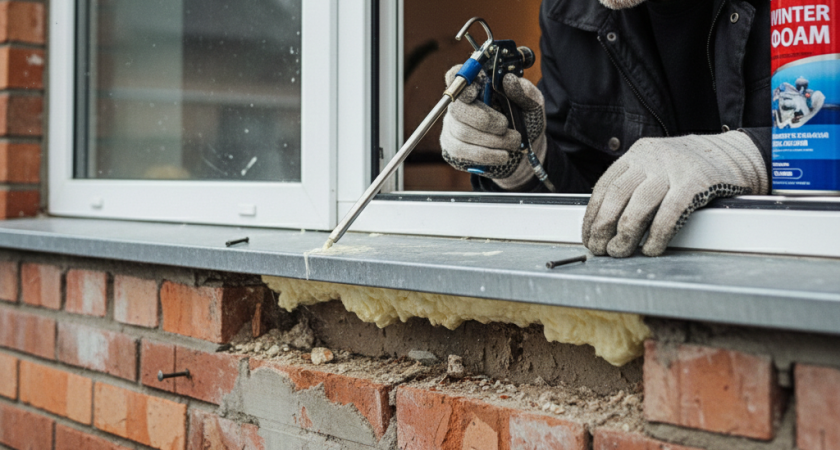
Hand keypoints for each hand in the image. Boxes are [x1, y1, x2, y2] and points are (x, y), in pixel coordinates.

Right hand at [440, 65, 546, 189]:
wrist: (524, 154)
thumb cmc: (525, 123)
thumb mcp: (533, 105)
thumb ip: (524, 91)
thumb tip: (508, 80)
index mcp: (478, 87)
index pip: (457, 76)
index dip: (461, 82)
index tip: (475, 91)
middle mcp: (461, 105)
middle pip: (458, 108)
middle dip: (484, 119)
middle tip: (505, 126)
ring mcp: (453, 127)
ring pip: (463, 132)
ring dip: (492, 140)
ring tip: (513, 142)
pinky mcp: (453, 148)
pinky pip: (461, 151)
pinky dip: (486, 154)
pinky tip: (503, 155)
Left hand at [582, 131, 768, 256]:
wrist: (736, 154)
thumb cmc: (692, 168)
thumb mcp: (657, 167)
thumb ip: (634, 186)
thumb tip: (606, 223)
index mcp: (637, 155)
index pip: (604, 186)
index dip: (592, 214)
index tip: (588, 235)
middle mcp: (652, 159)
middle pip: (617, 195)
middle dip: (603, 226)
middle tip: (599, 248)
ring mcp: (674, 169)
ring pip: (639, 206)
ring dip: (625, 234)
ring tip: (619, 252)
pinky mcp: (695, 182)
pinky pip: (669, 213)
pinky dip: (657, 235)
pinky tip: (651, 249)